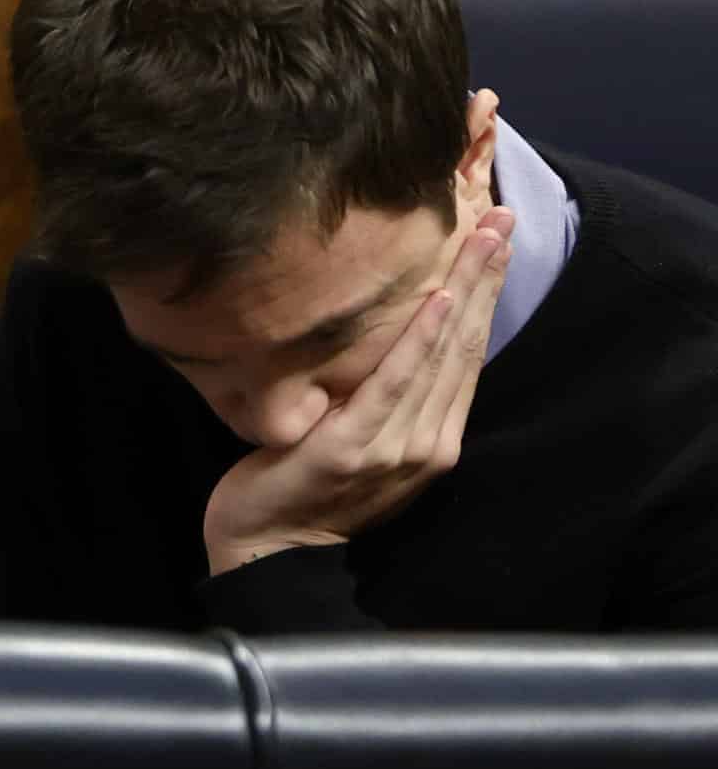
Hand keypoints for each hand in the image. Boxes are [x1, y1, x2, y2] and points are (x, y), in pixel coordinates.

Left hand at [202, 206, 515, 574]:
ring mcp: (394, 448)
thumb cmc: (303, 487)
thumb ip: (387, 398)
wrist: (266, 550)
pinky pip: (392, 386)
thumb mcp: (359, 437)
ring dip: (464, 292)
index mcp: (432, 438)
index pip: (467, 354)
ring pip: (440, 357)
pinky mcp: (352, 448)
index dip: (486, 294)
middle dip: (486, 278)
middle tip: (503, 218)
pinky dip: (418, 343)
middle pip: (464, 345)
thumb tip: (395, 334)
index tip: (498, 240)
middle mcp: (426, 443)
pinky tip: (437, 301)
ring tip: (480, 239)